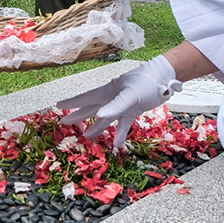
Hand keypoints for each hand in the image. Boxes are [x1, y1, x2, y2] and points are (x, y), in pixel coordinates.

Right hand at [57, 56, 182, 151]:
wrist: (165, 78)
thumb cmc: (146, 81)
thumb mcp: (131, 94)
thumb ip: (116, 105)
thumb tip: (99, 115)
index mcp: (108, 91)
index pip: (86, 98)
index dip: (72, 102)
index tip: (58, 105)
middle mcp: (113, 98)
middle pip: (92, 108)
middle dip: (79, 115)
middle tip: (65, 121)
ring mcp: (123, 105)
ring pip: (106, 118)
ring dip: (97, 127)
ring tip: (87, 136)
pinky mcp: (133, 111)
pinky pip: (123, 124)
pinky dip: (119, 133)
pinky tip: (116, 144)